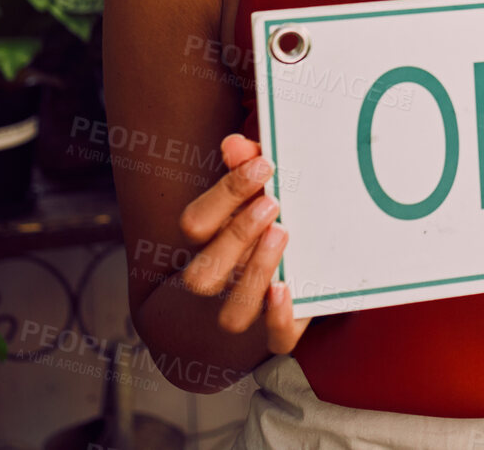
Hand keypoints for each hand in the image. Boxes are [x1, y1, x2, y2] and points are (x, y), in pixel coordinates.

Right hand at [173, 133, 309, 354]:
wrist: (258, 296)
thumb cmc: (257, 231)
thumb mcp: (252, 198)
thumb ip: (245, 169)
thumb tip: (236, 143)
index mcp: (203, 247)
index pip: (195, 224)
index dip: (226, 193)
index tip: (264, 166)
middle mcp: (216, 284)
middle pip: (204, 272)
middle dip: (237, 234)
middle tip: (273, 202)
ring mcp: (244, 313)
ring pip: (233, 312)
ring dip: (255, 274)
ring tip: (282, 234)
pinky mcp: (279, 333)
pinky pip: (277, 339)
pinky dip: (281, 319)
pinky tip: (288, 288)